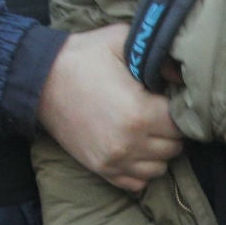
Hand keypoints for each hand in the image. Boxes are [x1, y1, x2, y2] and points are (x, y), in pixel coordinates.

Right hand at [37, 25, 182, 192]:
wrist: (41, 78)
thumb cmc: (85, 56)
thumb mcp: (122, 41)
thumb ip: (160, 56)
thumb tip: (184, 76)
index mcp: (141, 113)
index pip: (182, 125)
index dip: (179, 113)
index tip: (169, 102)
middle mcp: (131, 143)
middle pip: (173, 148)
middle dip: (170, 132)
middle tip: (159, 116)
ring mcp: (114, 160)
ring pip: (159, 168)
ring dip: (158, 152)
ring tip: (147, 132)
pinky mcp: (100, 168)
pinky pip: (136, 183)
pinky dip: (140, 170)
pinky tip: (135, 149)